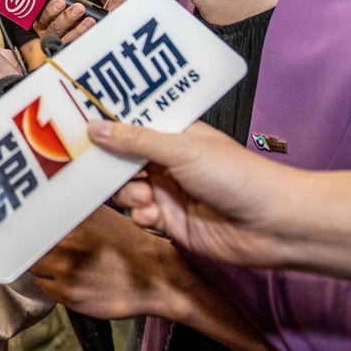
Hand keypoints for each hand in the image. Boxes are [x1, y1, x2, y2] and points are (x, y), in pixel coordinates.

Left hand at [30, 205, 174, 320]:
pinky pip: (45, 288)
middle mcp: (67, 245)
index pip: (31, 221)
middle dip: (33, 245)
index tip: (19, 224)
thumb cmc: (129, 244)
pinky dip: (52, 283)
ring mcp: (67, 272)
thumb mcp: (102, 214)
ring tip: (60, 262)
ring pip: (35, 268)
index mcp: (74, 222)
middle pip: (29, 246)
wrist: (155, 277)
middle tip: (42, 245)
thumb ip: (72, 208)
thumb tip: (45, 198)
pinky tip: (69, 277)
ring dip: (43, 266)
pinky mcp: (70, 296)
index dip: (26, 224)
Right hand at [33, 0, 98, 44]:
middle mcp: (48, 33)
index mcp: (43, 20)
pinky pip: (76, 46)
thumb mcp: (69, 6)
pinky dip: (84, 37)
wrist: (73, 36)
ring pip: (65, 38)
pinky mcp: (69, 51)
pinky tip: (91, 30)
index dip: (51, 8)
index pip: (43, 14)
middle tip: (79, 8)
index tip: (61, 1)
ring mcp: (58, 44)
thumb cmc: (67, 18)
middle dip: (67, 16)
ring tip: (89, 19)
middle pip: (54, 27)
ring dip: (78, 29)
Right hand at [92, 120, 287, 267]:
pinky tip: (156, 217)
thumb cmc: (236, 175)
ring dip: (128, 194)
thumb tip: (94, 128)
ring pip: (125, 190)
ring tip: (146, 198)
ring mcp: (167, 191)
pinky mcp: (169, 221)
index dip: (106, 126)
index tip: (78, 127)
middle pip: (121, 160)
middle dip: (109, 167)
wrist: (272, 225)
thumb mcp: (181, 149)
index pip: (130, 125)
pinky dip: (141, 216)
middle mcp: (166, 161)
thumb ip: (135, 141)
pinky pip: (139, 216)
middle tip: (94, 169)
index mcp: (172, 134)